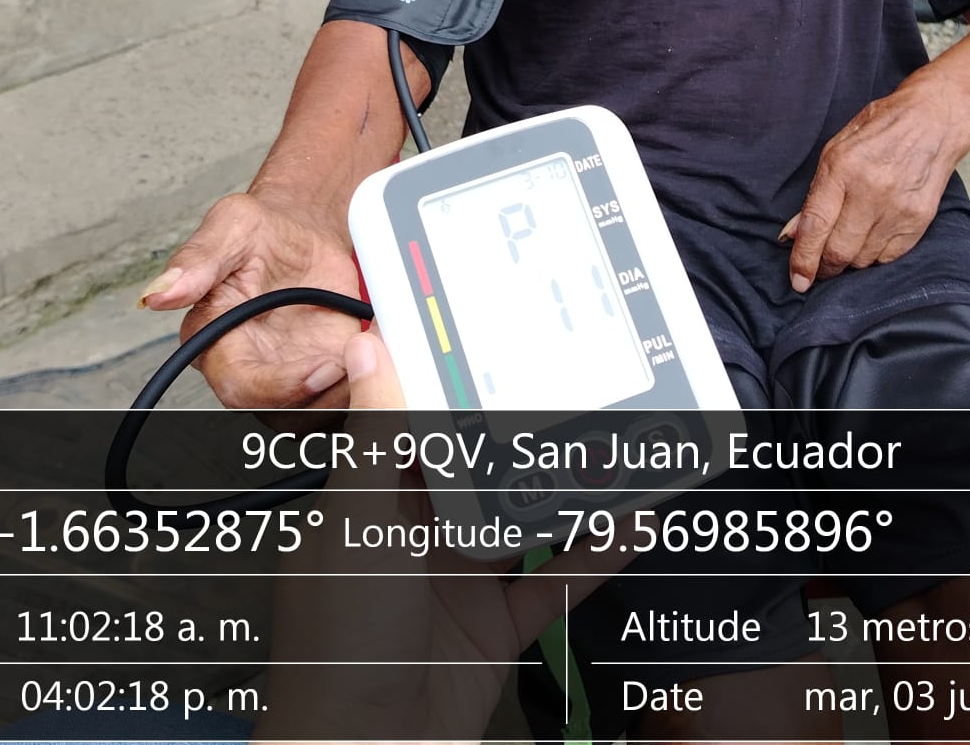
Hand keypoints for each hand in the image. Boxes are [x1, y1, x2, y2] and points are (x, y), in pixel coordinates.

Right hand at [137, 191, 363, 408]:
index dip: (280, 389)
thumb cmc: (261, 231)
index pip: (240, 389)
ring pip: (318, 416)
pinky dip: (371, 380)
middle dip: (322, 398)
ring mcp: (292, 376)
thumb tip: (158, 292)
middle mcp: (253, 369)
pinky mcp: (329, 373)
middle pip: (282, 414)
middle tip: (355, 360)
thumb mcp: (231, 227)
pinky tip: (383, 346)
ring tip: (373, 349)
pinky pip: (348, 399)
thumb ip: (198, 260)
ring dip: (351, 392)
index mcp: (218, 343)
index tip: (319, 366)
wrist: (304, 232)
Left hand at [258, 332, 634, 742]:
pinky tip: (629, 521)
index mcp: (369, 501)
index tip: (492, 328)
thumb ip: (376, 436)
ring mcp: (457, 580)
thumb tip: (369, 343)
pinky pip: (553, 581)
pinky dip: (593, 554)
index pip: (411, 421)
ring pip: (522, 516)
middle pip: (477, 464)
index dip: (448, 376)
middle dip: (522, 427)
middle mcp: (413, 535)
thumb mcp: (357, 521)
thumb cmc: (339, 641)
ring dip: (567, 485)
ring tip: (615, 439)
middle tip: (573, 374)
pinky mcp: (495, 627)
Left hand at [780, 71, 969, 290]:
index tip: (797, 280)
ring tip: (846, 247)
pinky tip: (870, 241)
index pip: (816, 226)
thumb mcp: (836, 150)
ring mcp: (898, 208)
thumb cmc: (879, 130)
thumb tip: (794, 233)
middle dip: (824, 267)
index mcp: (842, 168)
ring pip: (864, 259)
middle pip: (840, 251)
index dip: (803, 259)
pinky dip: (875, 257)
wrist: (934, 120)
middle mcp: (871, 191)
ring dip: (849, 262)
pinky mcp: (919, 220)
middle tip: (820, 268)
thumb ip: (815, 194)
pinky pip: (889, 257)